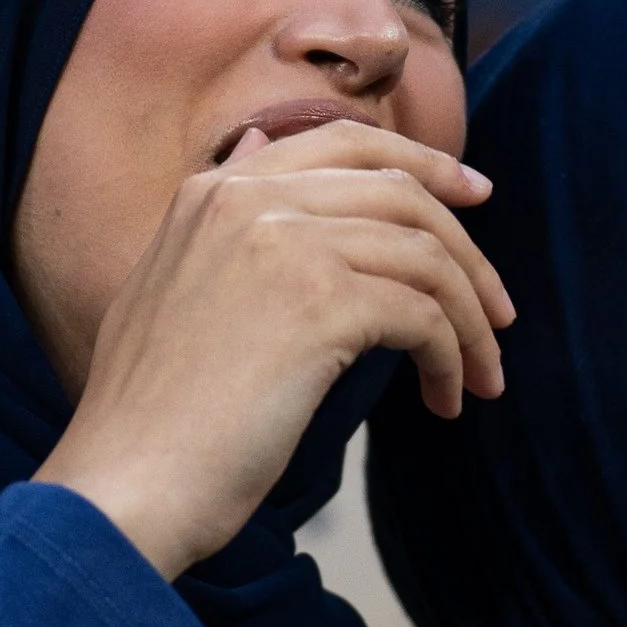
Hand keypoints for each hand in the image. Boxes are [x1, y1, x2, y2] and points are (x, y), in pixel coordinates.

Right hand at [34, 121, 513, 576]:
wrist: (125, 484)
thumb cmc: (154, 415)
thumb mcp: (173, 285)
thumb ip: (224, 221)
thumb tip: (265, 146)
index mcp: (215, 189)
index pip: (346, 143)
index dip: (424, 165)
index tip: (474, 197)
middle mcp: (249, 198)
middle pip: (401, 191)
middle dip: (467, 250)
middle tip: (501, 308)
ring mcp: (284, 243)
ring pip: (427, 255)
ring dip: (470, 319)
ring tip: (480, 374)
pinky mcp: (320, 303)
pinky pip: (424, 314)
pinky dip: (450, 356)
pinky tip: (443, 400)